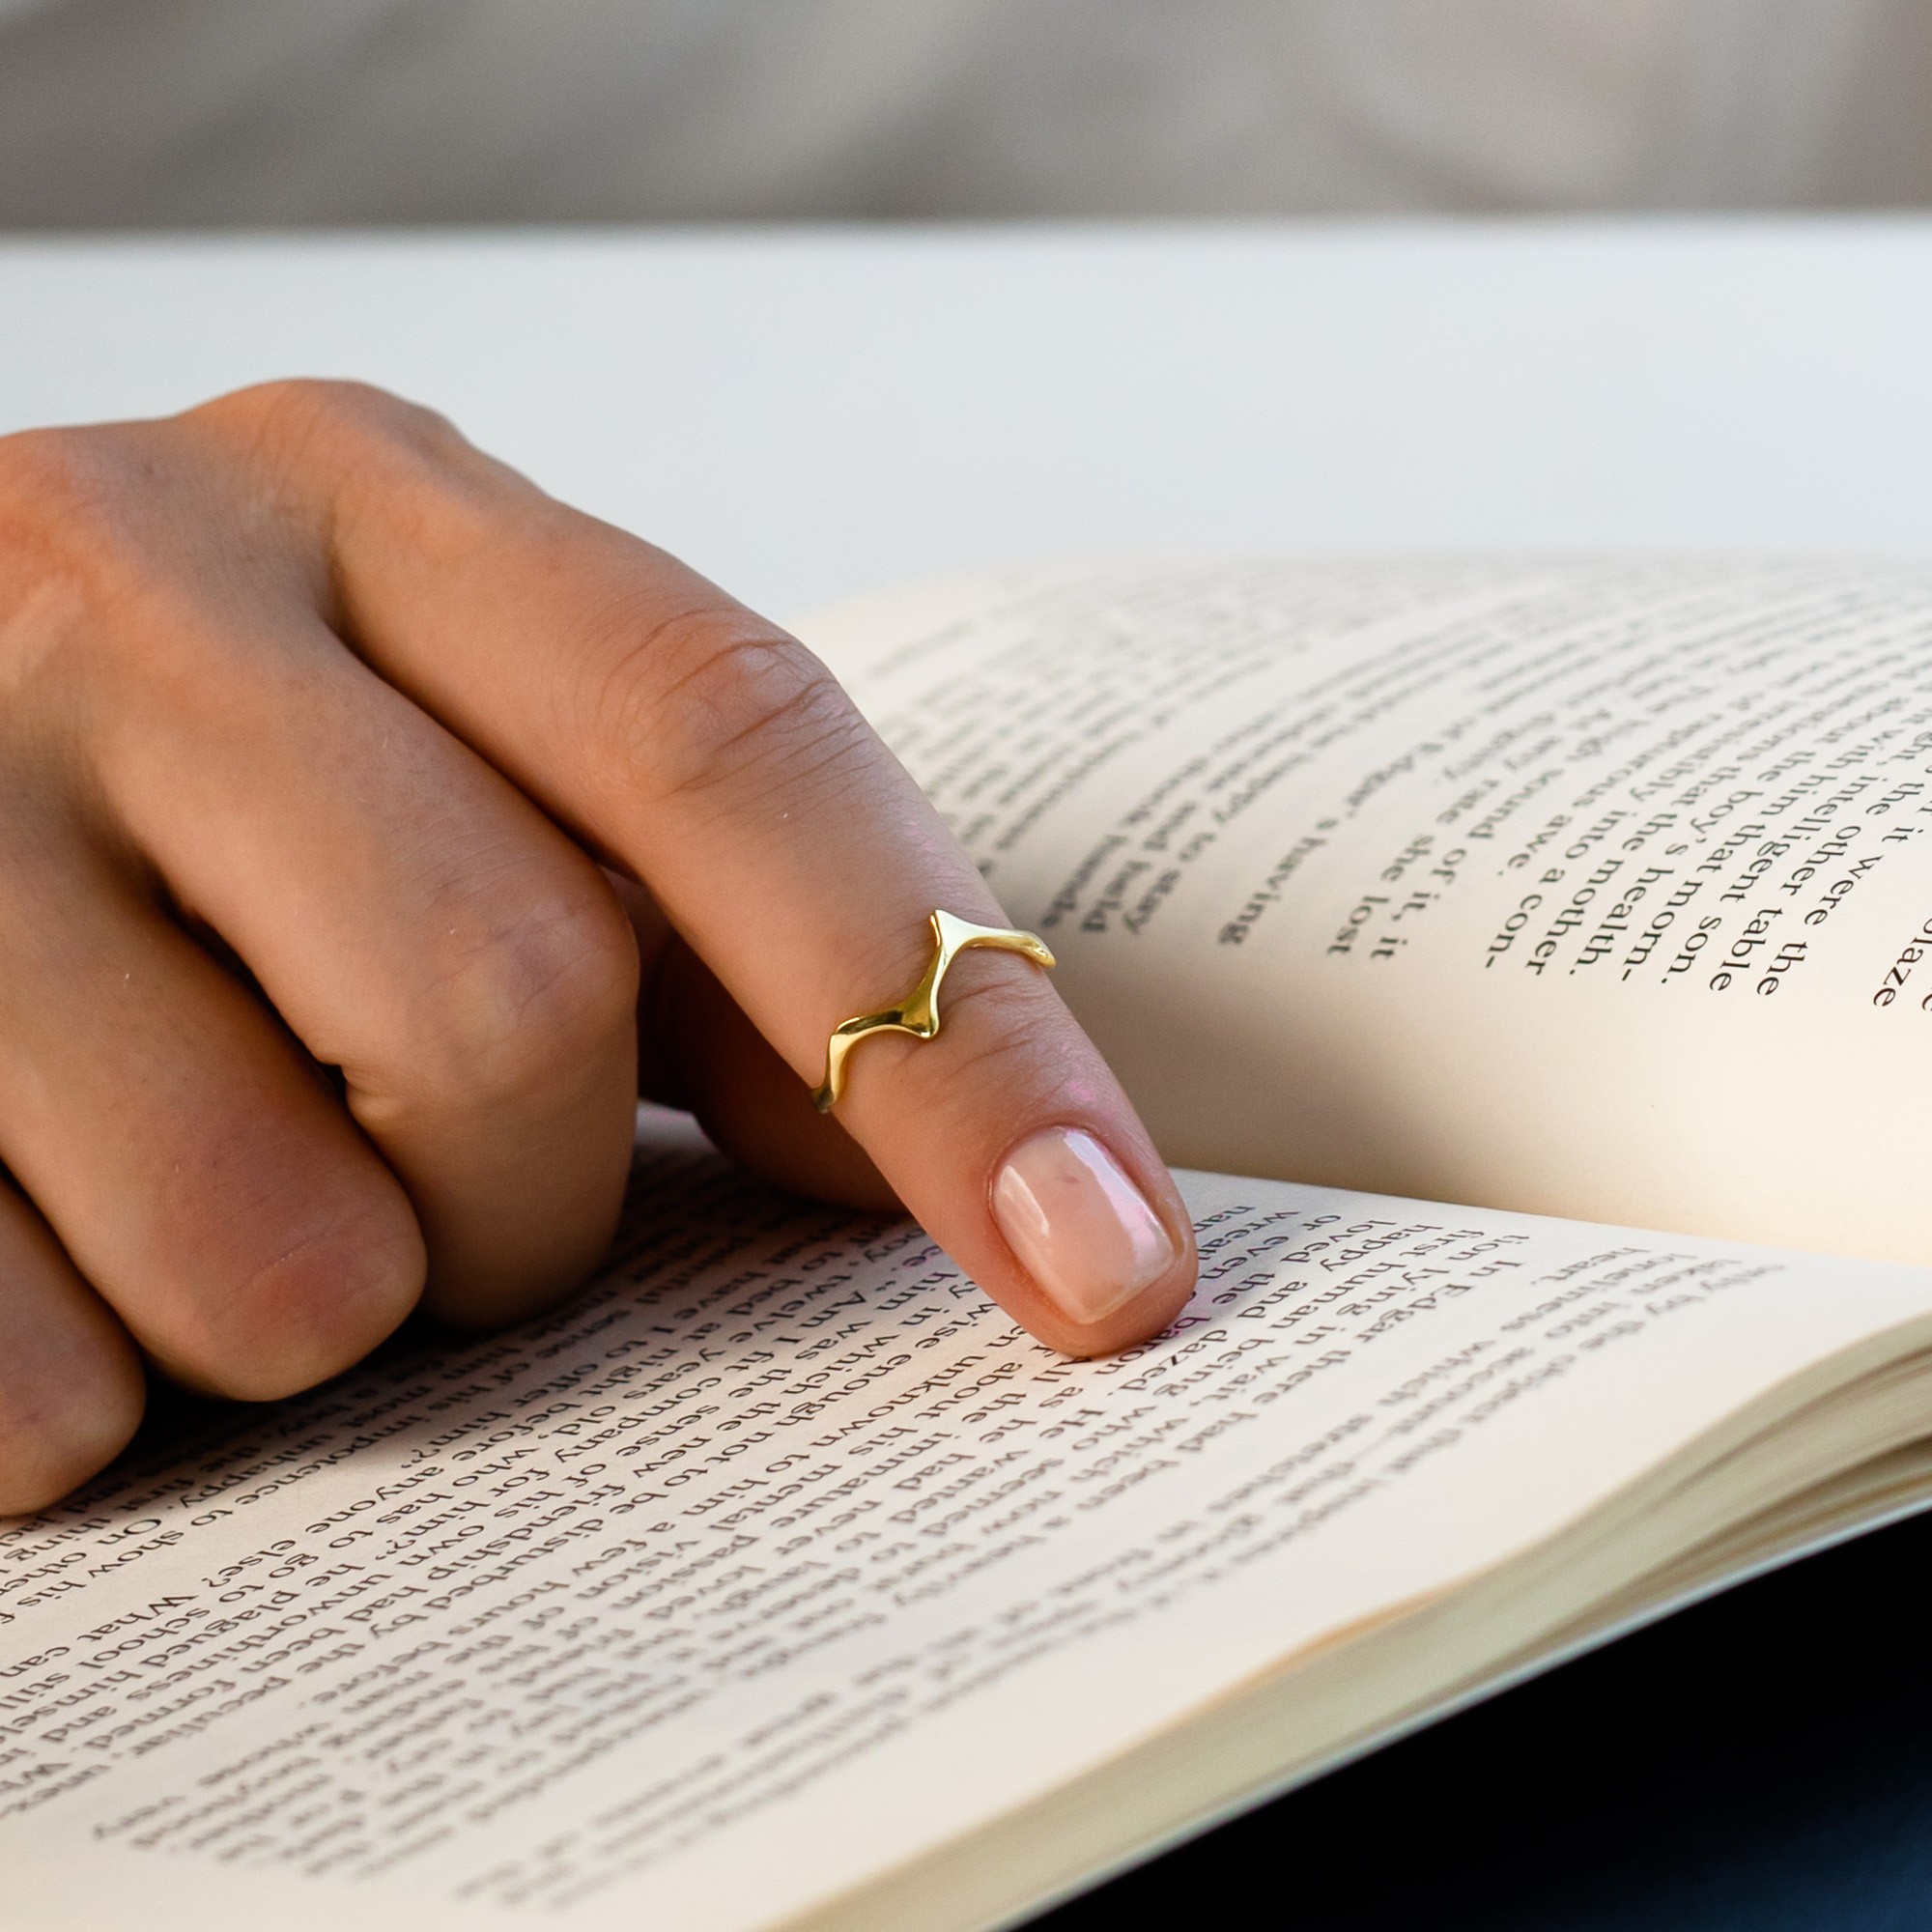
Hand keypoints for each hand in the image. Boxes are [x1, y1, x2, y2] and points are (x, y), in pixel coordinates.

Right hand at [0, 381, 1195, 1511]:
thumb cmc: (208, 780)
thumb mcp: (455, 757)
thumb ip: (698, 913)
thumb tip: (965, 1164)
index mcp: (372, 501)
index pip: (737, 752)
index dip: (950, 1047)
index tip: (1107, 1277)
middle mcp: (130, 585)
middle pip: (513, 1013)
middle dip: (528, 1199)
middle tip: (442, 1179)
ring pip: (282, 1252)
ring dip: (321, 1307)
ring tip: (224, 1194)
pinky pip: (33, 1389)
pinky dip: (96, 1398)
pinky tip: (45, 1256)